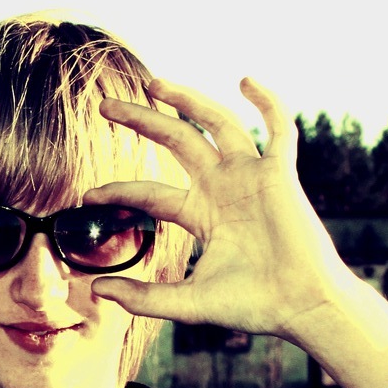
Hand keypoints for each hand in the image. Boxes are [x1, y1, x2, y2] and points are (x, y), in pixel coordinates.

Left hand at [85, 79, 381, 345]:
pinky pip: (278, 128)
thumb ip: (144, 298)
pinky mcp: (280, 173)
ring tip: (153, 84)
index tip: (87, 195)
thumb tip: (97, 290)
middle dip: (142, 121)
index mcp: (201, 214)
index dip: (118, 191)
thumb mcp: (188, 303)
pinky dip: (267, 102)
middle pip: (176, 141)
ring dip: (187, 100)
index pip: (151, 193)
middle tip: (105, 105)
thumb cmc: (253, 306)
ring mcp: (251, 176)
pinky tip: (247, 80)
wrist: (300, 306)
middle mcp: (223, 187)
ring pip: (215, 124)